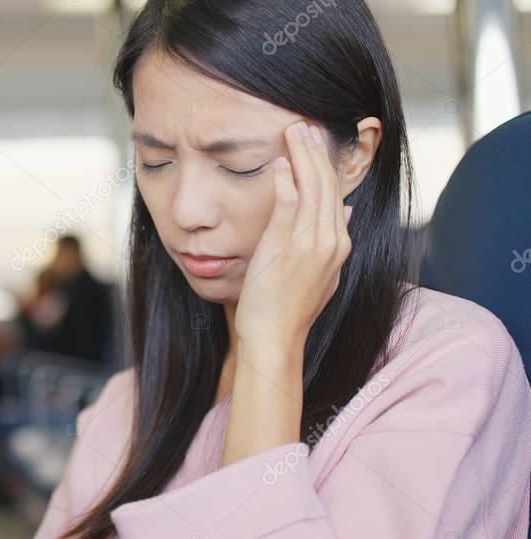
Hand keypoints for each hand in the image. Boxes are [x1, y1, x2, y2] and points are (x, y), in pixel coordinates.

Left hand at [234, 121, 353, 354]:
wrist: (275, 337)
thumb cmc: (289, 308)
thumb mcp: (322, 273)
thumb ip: (331, 241)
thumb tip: (343, 210)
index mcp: (339, 245)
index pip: (336, 194)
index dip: (327, 165)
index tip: (318, 143)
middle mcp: (330, 241)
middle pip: (327, 185)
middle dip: (317, 152)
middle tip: (306, 125)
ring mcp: (309, 244)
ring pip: (312, 188)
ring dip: (303, 157)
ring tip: (295, 131)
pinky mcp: (286, 247)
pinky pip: (289, 205)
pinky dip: (286, 181)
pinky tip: (280, 163)